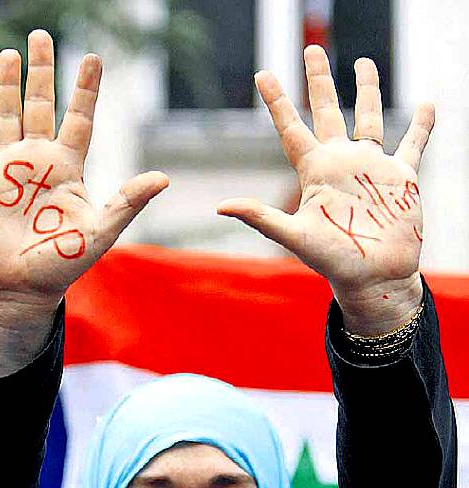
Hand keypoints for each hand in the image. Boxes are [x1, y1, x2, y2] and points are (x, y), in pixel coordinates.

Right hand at [0, 30, 168, 371]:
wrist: (23, 288)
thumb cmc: (63, 264)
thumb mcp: (99, 233)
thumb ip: (127, 203)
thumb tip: (163, 178)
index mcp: (68, 169)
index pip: (79, 120)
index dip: (86, 90)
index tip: (94, 57)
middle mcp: (38, 162)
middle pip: (41, 106)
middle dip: (42, 71)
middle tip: (41, 35)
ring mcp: (7, 171)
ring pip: (6, 117)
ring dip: (6, 87)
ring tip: (9, 54)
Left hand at [218, 46, 434, 333]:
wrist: (374, 278)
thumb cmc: (333, 262)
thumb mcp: (295, 237)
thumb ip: (262, 218)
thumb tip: (221, 205)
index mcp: (315, 172)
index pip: (292, 128)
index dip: (277, 101)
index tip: (262, 74)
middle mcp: (341, 164)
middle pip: (328, 111)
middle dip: (319, 81)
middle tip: (312, 48)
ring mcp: (371, 169)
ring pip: (369, 118)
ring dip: (367, 90)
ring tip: (363, 62)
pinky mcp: (402, 178)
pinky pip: (413, 144)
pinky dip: (421, 125)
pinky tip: (427, 105)